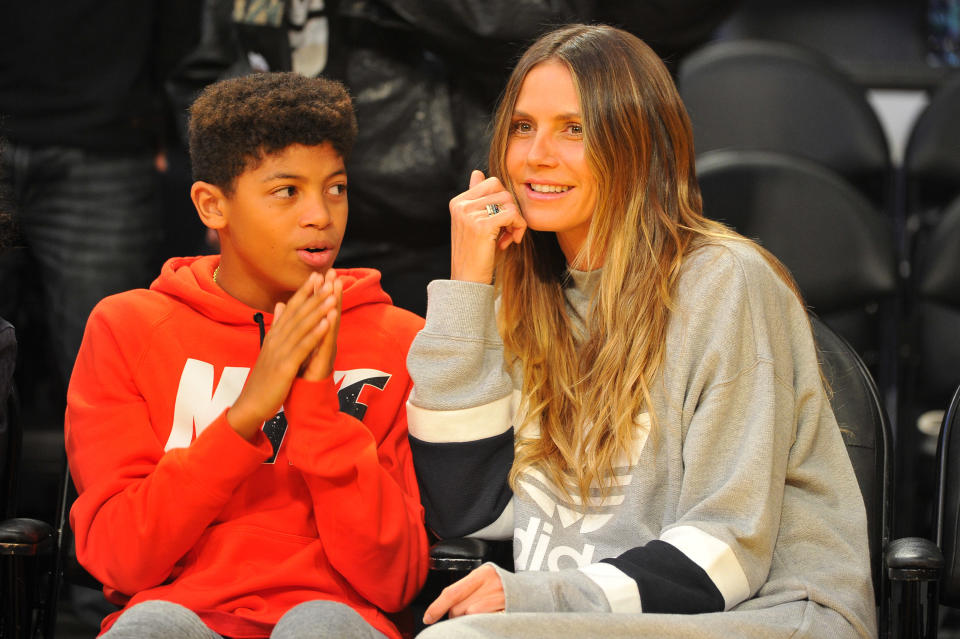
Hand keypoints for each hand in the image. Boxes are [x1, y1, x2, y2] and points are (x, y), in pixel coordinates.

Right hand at [226, 272, 336, 439]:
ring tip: (332, 295)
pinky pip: (303, 348)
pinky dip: (315, 334)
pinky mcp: (285, 367)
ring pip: (302, 327)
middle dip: (314, 294)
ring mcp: (280, 353)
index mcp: (274, 336)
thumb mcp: (270, 349)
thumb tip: (281, 304)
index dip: (303, 291)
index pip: (290, 309)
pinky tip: (327, 323)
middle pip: (298, 313)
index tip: (316, 275)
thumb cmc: (264, 378)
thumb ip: (277, 326)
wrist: (251, 404)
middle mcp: (276, 340)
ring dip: (318, 310)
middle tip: (328, 277)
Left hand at [422, 564, 504, 624]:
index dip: (436, 607)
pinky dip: (480, 624)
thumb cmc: (503, 587)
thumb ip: (466, 589)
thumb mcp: (484, 580)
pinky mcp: (506, 612)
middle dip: (456, 615)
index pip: (451, 592)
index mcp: (482, 573)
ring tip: (479, 615)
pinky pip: (483, 622)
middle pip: (458, 608)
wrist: (534, 592)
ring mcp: (500, 599)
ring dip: (469, 620)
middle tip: (465, 614)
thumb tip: (443, 607)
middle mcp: (491, 584)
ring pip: (470, 616)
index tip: (428, 618)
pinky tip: (486, 619)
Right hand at [449, 170, 526, 283]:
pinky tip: (511, 241)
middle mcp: (461, 205)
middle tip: (509, 231)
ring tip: (508, 238)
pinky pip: (512, 215)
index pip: (491, 183)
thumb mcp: (476, 223)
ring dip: (516, 221)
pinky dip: (518, 227)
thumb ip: (477, 198)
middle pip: (502, 190)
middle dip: (512, 210)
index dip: (503, 201)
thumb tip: (477, 172)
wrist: (468, 281)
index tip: (502, 223)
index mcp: (458, 202)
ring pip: (509, 202)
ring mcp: (470, 214)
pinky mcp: (481, 225)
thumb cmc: (476, 254)